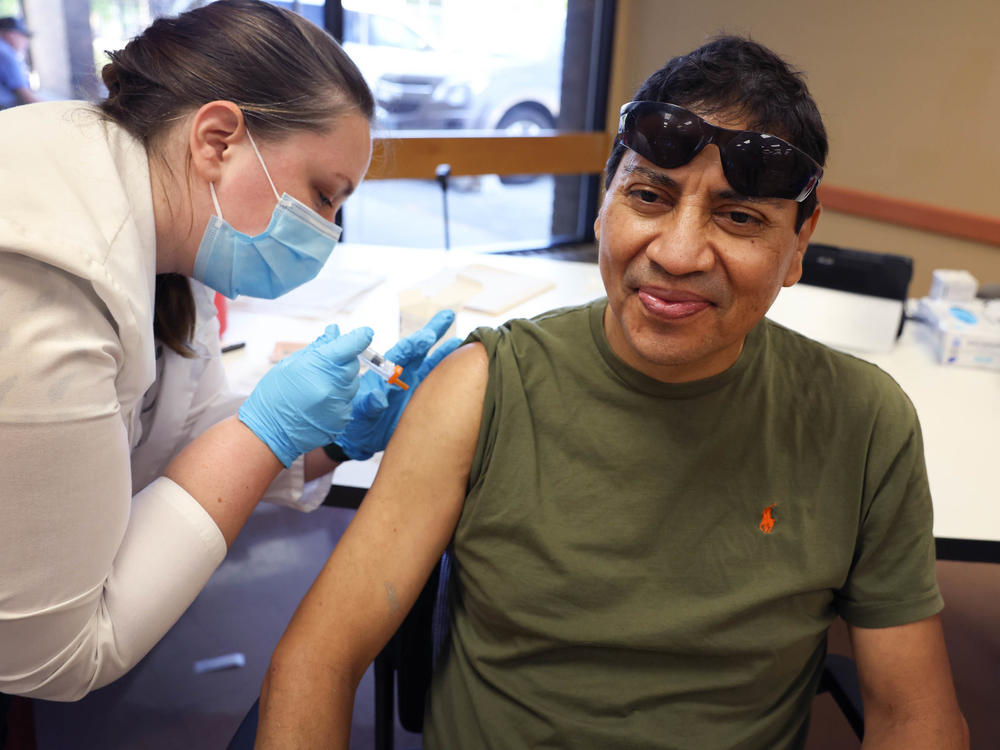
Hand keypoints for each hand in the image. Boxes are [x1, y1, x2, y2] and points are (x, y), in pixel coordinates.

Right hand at [239, 325, 372, 466]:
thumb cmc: (274, 395)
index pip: (351, 346)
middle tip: (324, 367)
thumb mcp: (290, 364)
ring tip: (317, 388)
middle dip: (344, 362)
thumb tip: (335, 332)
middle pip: (353, 366)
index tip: (366, 333)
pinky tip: (319, 404)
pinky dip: (338, 399)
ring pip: (352, 384)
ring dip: (341, 382)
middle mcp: (333, 387)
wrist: (268, 432)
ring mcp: (339, 406)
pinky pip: (348, 402)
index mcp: (319, 367)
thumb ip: (317, 348)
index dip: (361, 337)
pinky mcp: (342, 421)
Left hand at [334, 310, 461, 460]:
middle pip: (421, 349)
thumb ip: (369, 404)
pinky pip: (440, 385)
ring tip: (464, 340)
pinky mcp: (423, 400)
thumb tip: (378, 397)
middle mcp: (403, 374)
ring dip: (448, 353)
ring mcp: (414, 386)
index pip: (403, 352)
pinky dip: (452, 377)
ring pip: (434, 364)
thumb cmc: (356, 423)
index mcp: (385, 371)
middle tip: (447, 315)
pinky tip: (466, 370)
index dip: (415, 343)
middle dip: (434, 331)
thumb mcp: (359, 413)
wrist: (362, 439)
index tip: (427, 337)